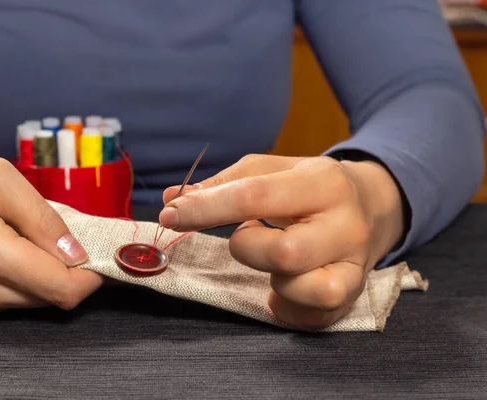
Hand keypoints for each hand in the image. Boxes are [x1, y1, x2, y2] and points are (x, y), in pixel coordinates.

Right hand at [0, 150, 102, 320]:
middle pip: (51, 298)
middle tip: (66, 237)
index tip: (100, 253)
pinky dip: (21, 279)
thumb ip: (41, 217)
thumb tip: (77, 254)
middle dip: (70, 271)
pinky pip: (7, 300)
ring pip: (31, 300)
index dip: (91, 276)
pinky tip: (7, 249)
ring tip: (30, 237)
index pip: (62, 289)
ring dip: (44, 274)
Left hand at [160, 154, 404, 329]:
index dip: (205, 209)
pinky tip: (282, 287)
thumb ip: (223, 183)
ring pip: (303, 289)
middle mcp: (346, 225)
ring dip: (273, 279)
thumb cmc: (309, 187)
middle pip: (284, 252)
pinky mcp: (353, 296)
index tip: (170, 215)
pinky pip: (311, 317)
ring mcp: (355, 265)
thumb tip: (173, 197)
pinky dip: (285, 306)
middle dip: (247, 248)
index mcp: (323, 181)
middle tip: (247, 236)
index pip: (254, 196)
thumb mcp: (273, 170)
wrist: (373, 206)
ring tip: (274, 261)